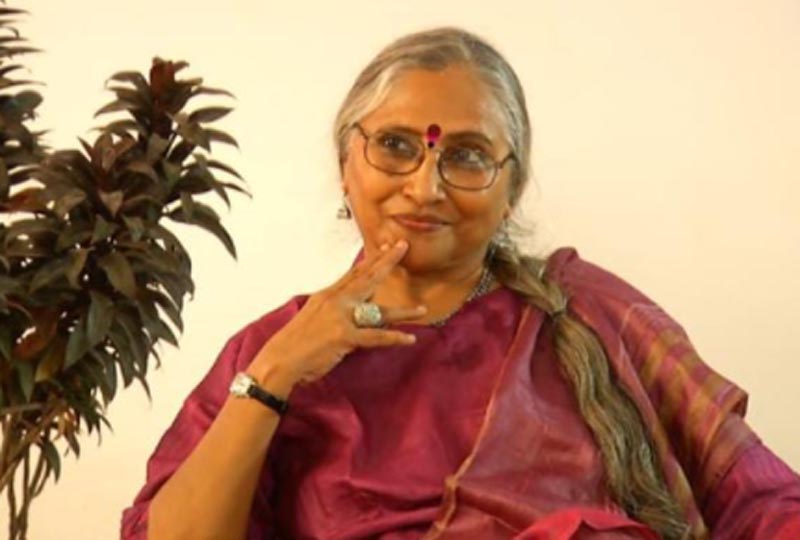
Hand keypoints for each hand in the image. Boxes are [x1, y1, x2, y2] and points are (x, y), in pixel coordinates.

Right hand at [248, 240, 424, 395]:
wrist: (280, 359)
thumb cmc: (297, 342)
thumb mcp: (314, 316)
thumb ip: (334, 308)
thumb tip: (352, 305)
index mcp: (328, 295)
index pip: (354, 272)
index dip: (372, 259)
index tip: (387, 245)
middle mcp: (335, 301)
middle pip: (367, 278)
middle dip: (387, 262)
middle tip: (404, 246)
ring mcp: (340, 317)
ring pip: (378, 310)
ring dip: (403, 311)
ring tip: (423, 310)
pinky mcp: (344, 336)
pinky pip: (376, 336)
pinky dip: (394, 338)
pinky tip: (409, 338)